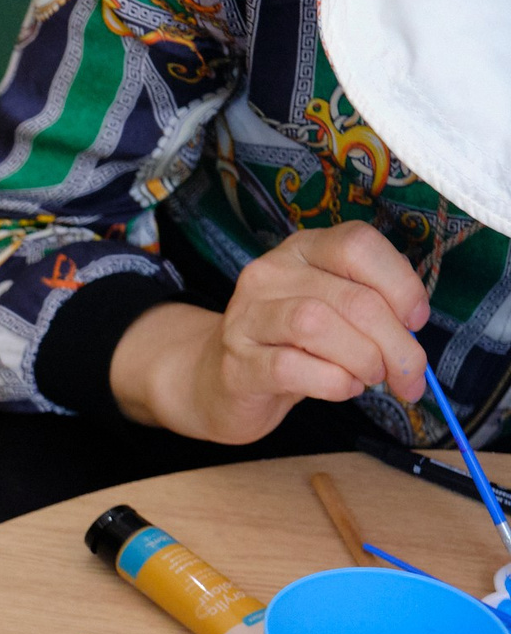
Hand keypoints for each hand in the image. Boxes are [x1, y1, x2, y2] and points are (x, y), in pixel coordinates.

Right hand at [112, 220, 431, 443]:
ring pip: (317, 325)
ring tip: (370, 378)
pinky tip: (341, 388)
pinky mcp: (237, 364)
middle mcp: (269, 275)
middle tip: (408, 373)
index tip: (416, 321)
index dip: (399, 283)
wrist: (217, 381)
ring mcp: (246, 318)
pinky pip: (292, 367)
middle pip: (349, 297)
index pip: (357, 245)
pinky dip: (332, 382)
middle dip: (393, 341)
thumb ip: (371, 307)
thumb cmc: (288, 345)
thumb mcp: (333, 311)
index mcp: (302, 250)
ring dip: (362, 359)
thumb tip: (412, 332)